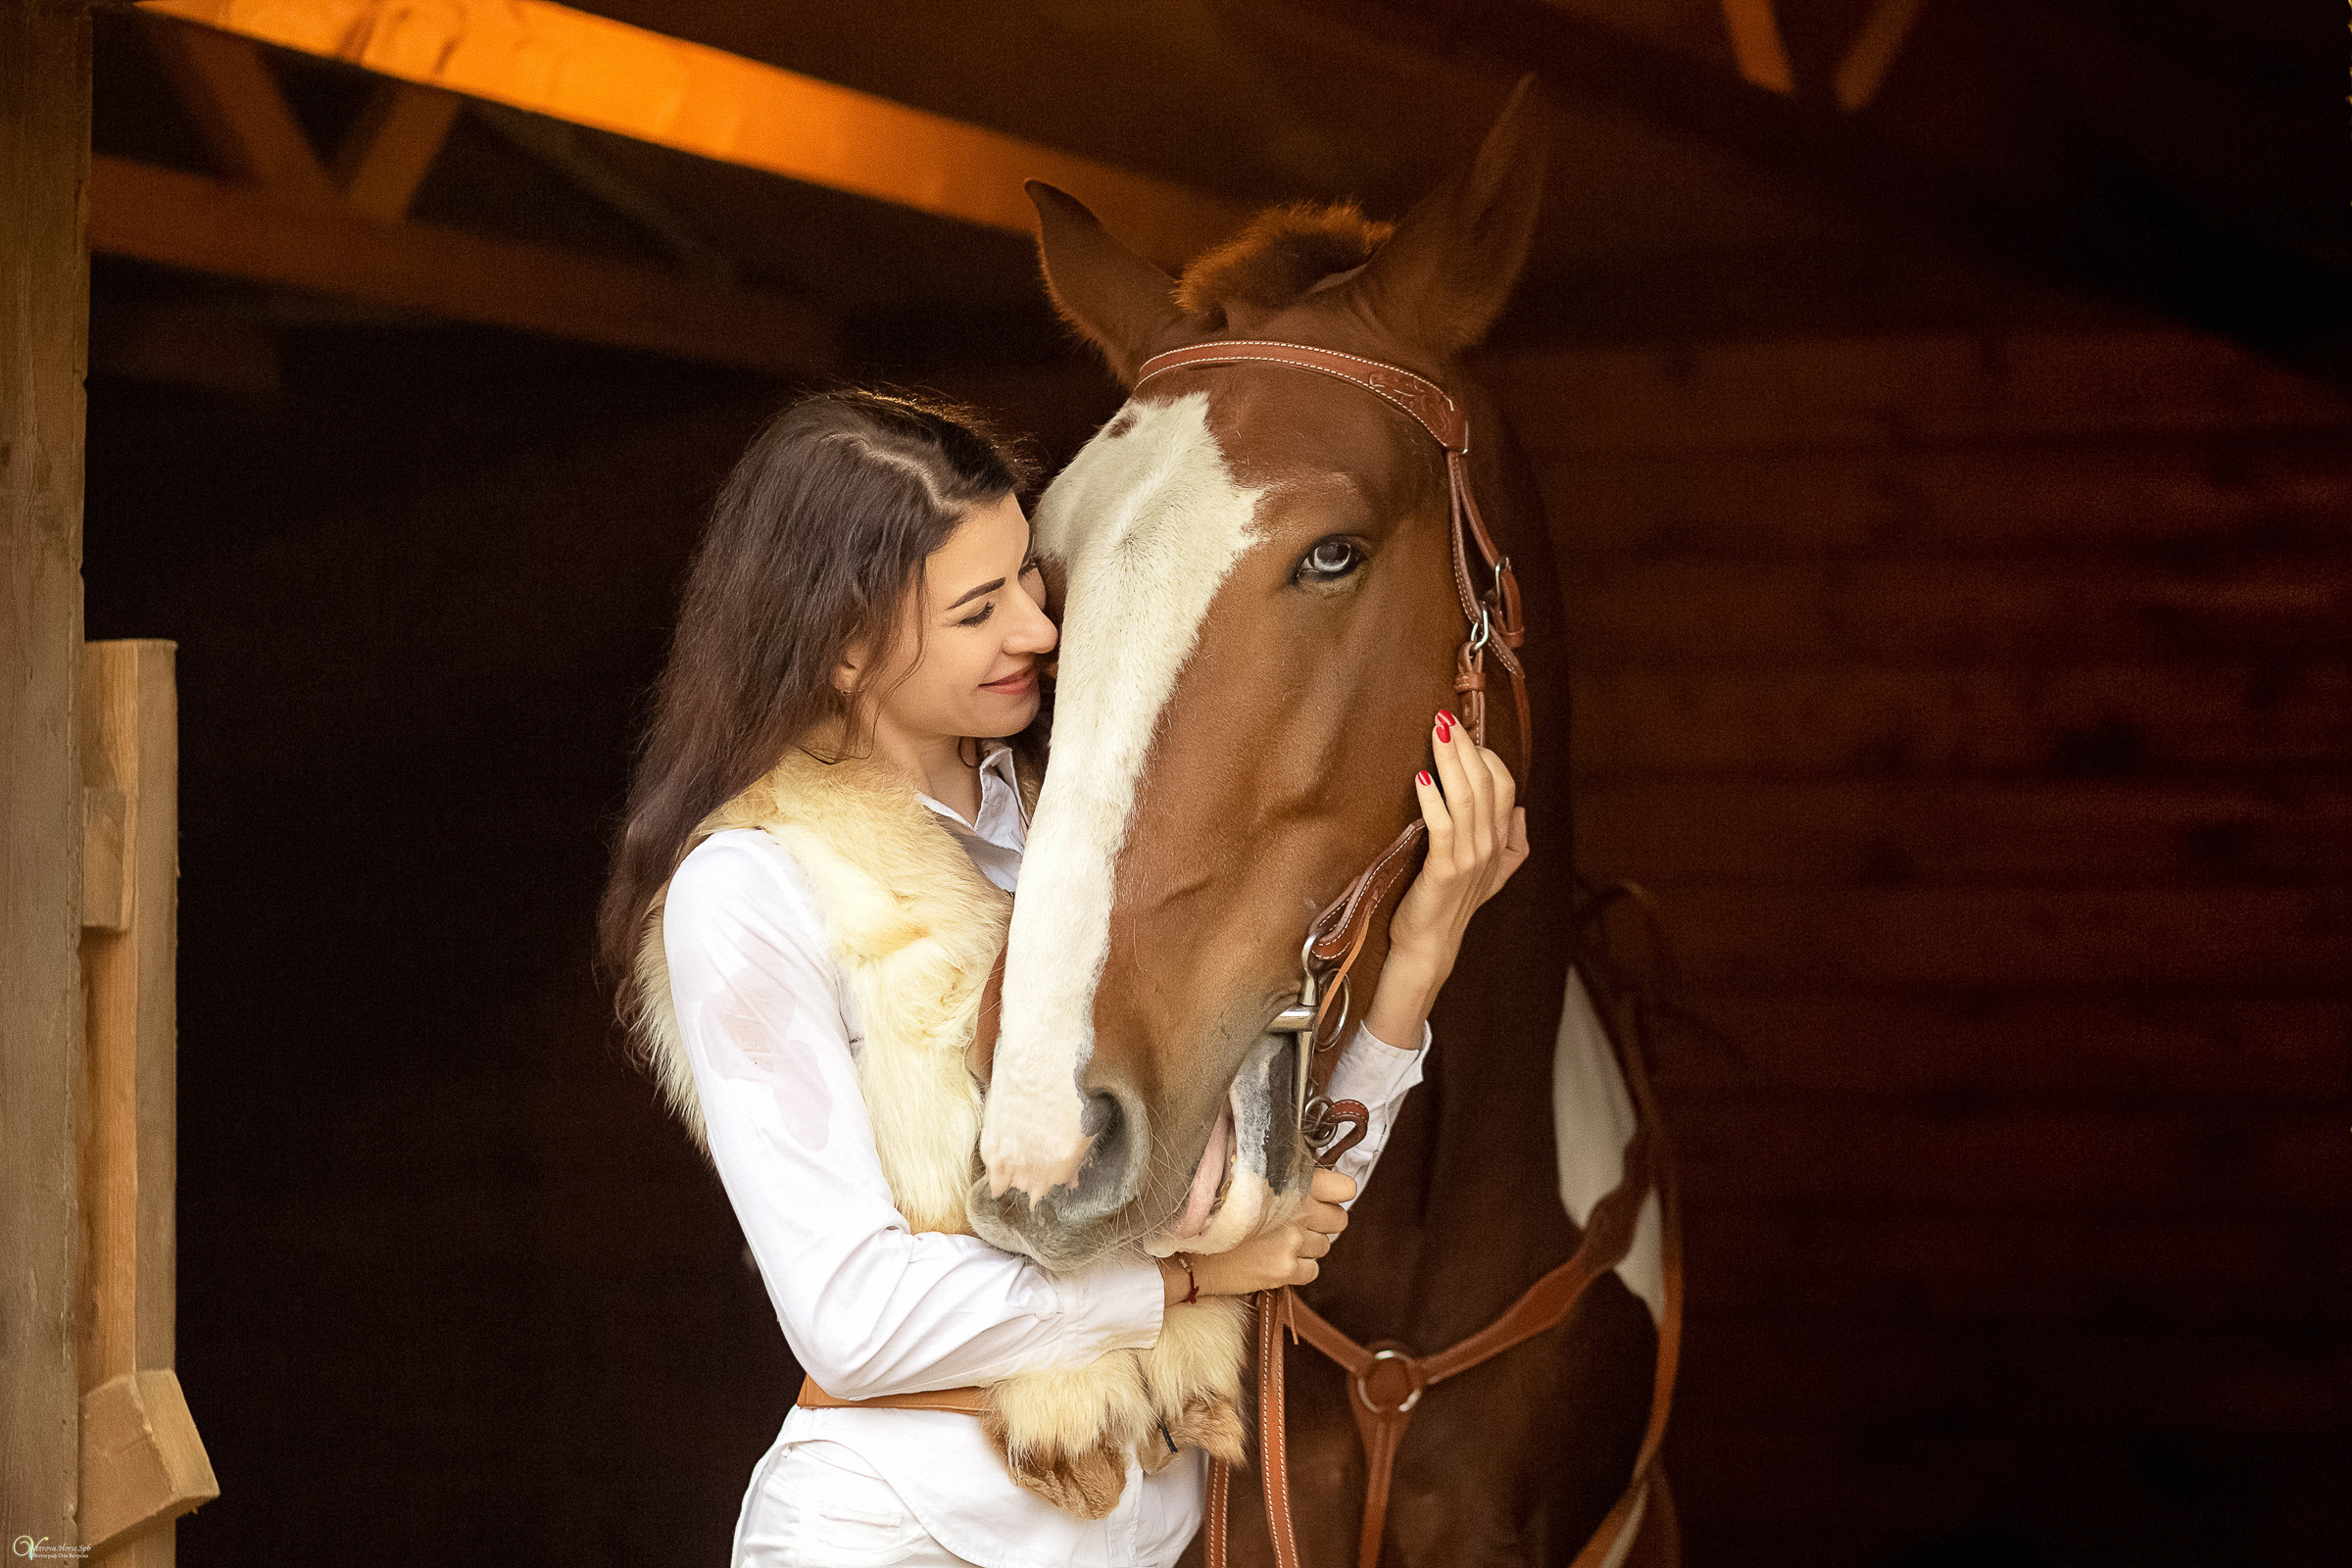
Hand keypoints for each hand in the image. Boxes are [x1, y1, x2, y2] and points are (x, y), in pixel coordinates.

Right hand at [1163, 1169, 1356, 1299]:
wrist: (1190, 1248)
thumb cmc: (1215, 1209)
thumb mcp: (1249, 1179)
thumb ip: (1283, 1176)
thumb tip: (1310, 1178)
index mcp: (1292, 1183)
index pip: (1343, 1188)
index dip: (1336, 1192)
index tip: (1326, 1196)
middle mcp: (1298, 1212)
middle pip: (1339, 1220)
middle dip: (1324, 1221)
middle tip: (1302, 1221)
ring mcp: (1293, 1243)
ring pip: (1325, 1246)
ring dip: (1308, 1244)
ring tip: (1281, 1240)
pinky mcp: (1286, 1270)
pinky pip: (1312, 1270)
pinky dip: (1299, 1267)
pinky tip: (1278, 1259)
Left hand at [1362, 710, 1528, 1045]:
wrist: (1430, 945)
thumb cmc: (1452, 903)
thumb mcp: (1491, 873)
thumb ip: (1514, 843)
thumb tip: (1523, 810)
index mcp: (1500, 842)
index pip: (1505, 788)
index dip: (1488, 757)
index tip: (1466, 732)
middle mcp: (1489, 847)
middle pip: (1485, 785)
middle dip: (1466, 747)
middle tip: (1446, 717)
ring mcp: (1469, 859)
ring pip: (1466, 799)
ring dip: (1450, 762)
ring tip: (1436, 732)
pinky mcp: (1443, 870)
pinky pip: (1442, 827)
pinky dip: (1433, 800)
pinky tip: (1421, 778)